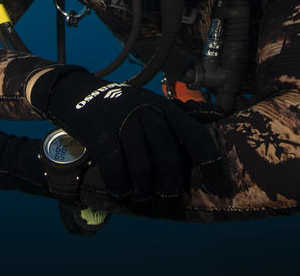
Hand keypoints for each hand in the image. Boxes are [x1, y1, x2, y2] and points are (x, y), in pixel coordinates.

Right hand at [29, 67, 227, 204]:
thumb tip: (221, 117)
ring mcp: (123, 122)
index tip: (217, 187)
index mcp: (165, 108)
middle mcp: (147, 113)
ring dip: (144, 193)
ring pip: (143, 169)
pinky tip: (122, 194)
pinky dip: (120, 188)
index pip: (195, 136)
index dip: (210, 163)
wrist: (78, 94)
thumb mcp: (153, 103)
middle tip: (167, 206)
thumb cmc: (123, 107)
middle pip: (169, 161)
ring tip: (142, 202)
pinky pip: (115, 170)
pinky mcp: (100, 134)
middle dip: (170, 191)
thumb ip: (183, 113)